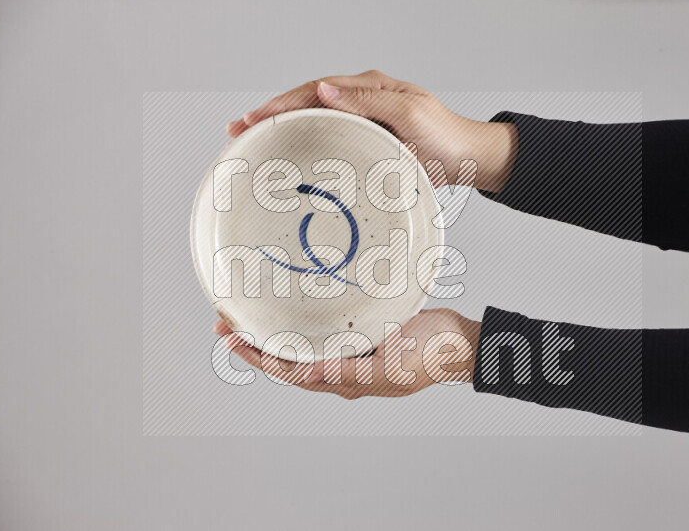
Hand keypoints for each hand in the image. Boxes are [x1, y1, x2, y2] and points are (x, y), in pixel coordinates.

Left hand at [212, 308, 480, 399]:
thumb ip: (347, 372)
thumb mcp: (389, 368)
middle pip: (289, 358)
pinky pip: (325, 330)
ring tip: (250, 315)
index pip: (290, 371)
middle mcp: (343, 368)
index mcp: (345, 381)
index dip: (258, 357)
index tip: (231, 339)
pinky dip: (303, 321)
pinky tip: (295, 307)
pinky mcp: (364, 334)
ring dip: (276, 331)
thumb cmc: (431, 356)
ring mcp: (353, 352)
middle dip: (257, 343)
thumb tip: (304, 376)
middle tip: (227, 323)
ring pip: (304, 344)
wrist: (460, 341)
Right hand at [226, 70, 516, 192]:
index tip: (257, 117)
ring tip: (251, 138)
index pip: (316, 90)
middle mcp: (363, 100)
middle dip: (271, 113)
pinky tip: (287, 152)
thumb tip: (325, 89)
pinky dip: (305, 142)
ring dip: (283, 128)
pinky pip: (329, 137)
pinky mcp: (366, 140)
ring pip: (314, 119)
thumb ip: (369, 101)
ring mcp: (362, 120)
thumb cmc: (446, 136)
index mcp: (370, 88)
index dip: (283, 103)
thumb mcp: (411, 112)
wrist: (468, 159)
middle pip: (307, 101)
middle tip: (238, 127)